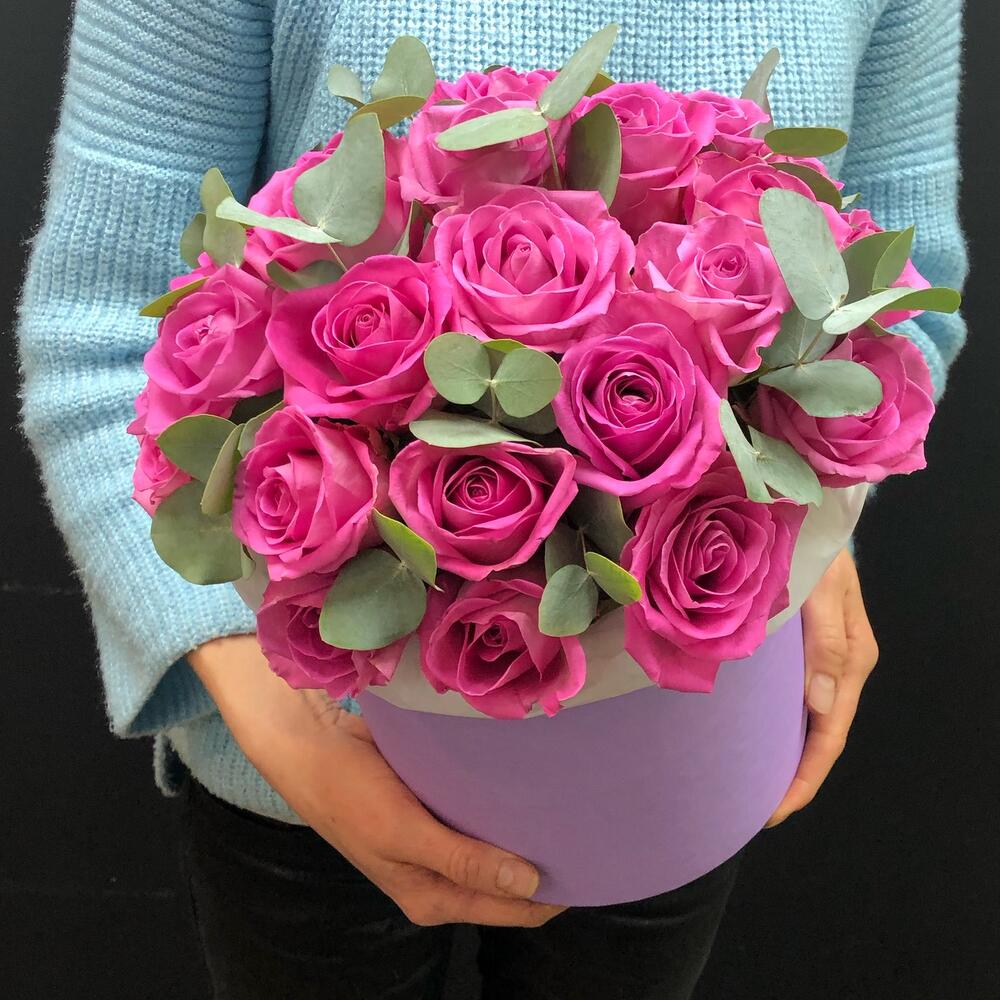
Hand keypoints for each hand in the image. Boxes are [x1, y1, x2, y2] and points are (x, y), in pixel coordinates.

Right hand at [189, 634, 566, 926]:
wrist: (313, 748)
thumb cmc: (351, 796)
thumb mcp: (404, 833)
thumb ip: (464, 861)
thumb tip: (530, 884)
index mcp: (434, 897)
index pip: (512, 909)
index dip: (555, 895)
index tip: (597, 864)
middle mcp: (442, 875)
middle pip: (510, 880)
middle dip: (550, 862)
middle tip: (594, 826)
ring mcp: (441, 840)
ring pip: (499, 844)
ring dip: (528, 829)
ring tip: (574, 803)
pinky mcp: (437, 806)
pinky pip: (481, 811)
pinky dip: (504, 803)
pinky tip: (533, 780)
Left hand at [766, 548, 878, 826]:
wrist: (807, 514)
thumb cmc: (818, 548)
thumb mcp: (825, 588)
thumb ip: (827, 643)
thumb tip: (823, 707)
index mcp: (851, 659)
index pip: (830, 733)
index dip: (804, 777)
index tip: (772, 812)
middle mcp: (839, 667)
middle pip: (819, 735)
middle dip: (791, 777)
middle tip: (751, 810)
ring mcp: (821, 659)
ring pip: (805, 720)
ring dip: (782, 753)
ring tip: (746, 785)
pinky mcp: (801, 648)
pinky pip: (791, 697)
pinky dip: (777, 723)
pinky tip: (753, 735)